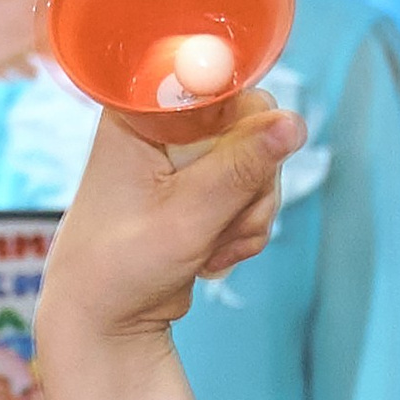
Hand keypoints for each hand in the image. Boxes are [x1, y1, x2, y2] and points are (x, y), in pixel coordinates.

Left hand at [35, 93, 303, 399]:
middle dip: (251, 176)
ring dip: (248, 210)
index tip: (234, 159)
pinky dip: (244, 227)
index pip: (212, 74)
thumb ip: (240, 170)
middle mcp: (166, 123)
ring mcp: (189, 156)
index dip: (239, 112)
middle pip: (249, 118)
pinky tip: (212, 254)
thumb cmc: (119, 271)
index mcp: (139, 111)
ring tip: (211, 246)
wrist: (105, 325)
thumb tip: (294, 123)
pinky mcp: (206, 186)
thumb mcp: (184, 219)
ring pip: (259, 159)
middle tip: (224, 219)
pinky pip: (254, 190)